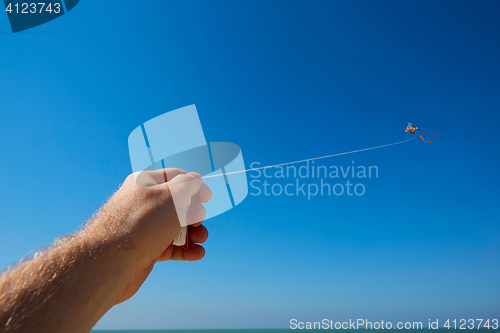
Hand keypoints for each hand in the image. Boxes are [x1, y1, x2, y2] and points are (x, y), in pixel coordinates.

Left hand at [85, 168, 211, 303]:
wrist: (111, 262)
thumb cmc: (142, 223)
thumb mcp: (173, 195)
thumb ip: (189, 184)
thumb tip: (197, 180)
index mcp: (145, 183)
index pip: (175, 177)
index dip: (194, 185)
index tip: (208, 198)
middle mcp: (144, 203)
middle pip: (178, 204)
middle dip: (195, 213)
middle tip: (199, 222)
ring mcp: (144, 227)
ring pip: (176, 227)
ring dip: (193, 233)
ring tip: (201, 240)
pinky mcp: (145, 249)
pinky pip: (171, 246)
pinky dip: (185, 249)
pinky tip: (197, 253)